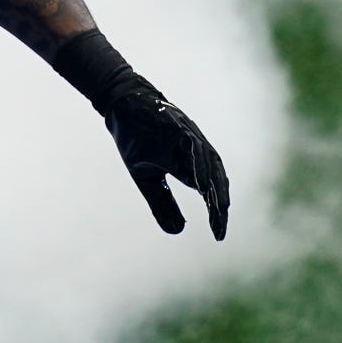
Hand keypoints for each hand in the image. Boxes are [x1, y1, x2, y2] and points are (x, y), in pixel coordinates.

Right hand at [105, 91, 229, 239]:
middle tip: (220, 227)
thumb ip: (163, 204)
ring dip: (215, 186)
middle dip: (220, 204)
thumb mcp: (147, 179)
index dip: (216, 213)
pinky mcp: (178, 125)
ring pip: (210, 162)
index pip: (210, 191)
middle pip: (217, 178)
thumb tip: (178, 231)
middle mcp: (196, 150)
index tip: (218, 235)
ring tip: (219, 210)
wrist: (121, 107)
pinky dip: (198, 164)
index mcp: (190, 164)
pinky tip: (201, 183)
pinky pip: (193, 146)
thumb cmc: (136, 141)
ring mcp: (189, 136)